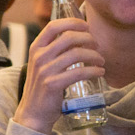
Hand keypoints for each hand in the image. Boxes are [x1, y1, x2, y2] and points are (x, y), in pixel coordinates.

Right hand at [15, 16, 106, 133]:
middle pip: (68, 37)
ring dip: (94, 55)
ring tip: (101, 61)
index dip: (73, 23)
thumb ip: (55, 50)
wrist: (33, 112)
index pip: (54, 26)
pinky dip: (93, 71)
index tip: (87, 26)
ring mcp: (45, 70)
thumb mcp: (43, 63)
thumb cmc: (43, 86)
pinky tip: (100, 72)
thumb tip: (80, 37)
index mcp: (36, 48)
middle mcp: (39, 56)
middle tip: (98, 46)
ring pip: (76, 54)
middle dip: (88, 39)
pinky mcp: (53, 84)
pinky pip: (79, 73)